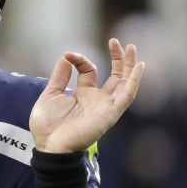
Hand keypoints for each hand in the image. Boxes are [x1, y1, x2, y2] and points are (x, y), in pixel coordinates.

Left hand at [29, 39, 145, 153]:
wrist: (49, 146)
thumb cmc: (48, 126)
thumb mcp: (51, 94)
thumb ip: (60, 76)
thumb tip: (66, 56)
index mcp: (83, 95)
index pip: (90, 70)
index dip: (81, 59)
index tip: (69, 56)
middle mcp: (97, 100)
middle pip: (115, 76)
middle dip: (118, 59)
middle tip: (116, 41)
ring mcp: (105, 106)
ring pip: (124, 84)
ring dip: (129, 66)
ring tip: (131, 48)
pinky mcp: (110, 113)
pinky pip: (127, 96)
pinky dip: (134, 81)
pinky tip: (139, 66)